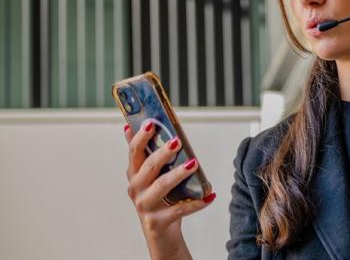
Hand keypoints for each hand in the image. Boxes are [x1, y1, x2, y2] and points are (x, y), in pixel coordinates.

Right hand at [124, 120, 214, 259]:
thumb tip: (140, 124)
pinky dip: (196, 203)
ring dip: (178, 174)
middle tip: (177, 141)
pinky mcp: (157, 221)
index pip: (134, 151)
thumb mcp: (151, 176)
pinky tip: (210, 196)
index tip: (151, 123)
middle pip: (148, 167)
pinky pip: (179, 209)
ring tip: (194, 163)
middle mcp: (136, 189)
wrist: (161, 233)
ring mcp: (145, 206)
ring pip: (162, 186)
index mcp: (134, 174)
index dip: (141, 137)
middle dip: (162, 153)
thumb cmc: (159, 198)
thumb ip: (148, 153)